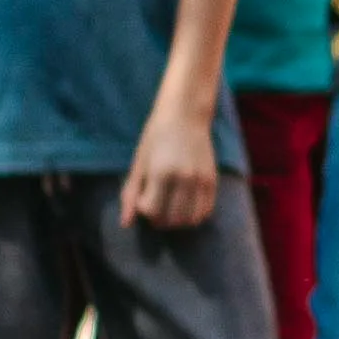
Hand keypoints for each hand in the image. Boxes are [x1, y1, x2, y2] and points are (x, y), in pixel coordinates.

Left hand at [124, 94, 223, 234]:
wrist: (186, 115)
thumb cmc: (156, 137)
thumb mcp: (139, 163)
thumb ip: (131, 194)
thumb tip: (125, 223)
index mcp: (161, 173)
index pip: (151, 211)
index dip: (143, 210)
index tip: (142, 197)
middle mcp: (184, 179)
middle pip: (171, 219)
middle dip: (159, 220)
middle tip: (155, 207)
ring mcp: (201, 181)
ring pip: (189, 220)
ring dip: (176, 221)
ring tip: (169, 208)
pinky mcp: (212, 181)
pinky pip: (205, 212)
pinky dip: (193, 216)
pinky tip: (184, 206)